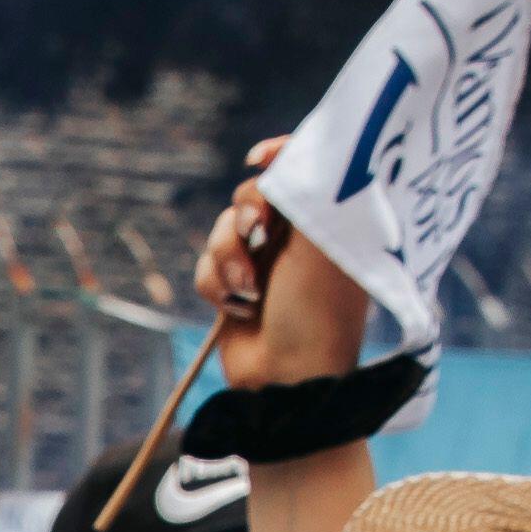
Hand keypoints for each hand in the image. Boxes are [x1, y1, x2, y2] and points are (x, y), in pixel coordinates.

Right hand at [193, 137, 373, 391]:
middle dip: (244, 217)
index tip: (258, 160)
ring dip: (228, 259)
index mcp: (325, 221)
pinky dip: (217, 287)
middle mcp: (296, 238)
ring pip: (220, 231)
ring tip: (249, 292)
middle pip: (248, 196)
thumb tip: (277, 158)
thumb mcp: (318, 241)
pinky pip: (205, 266)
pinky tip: (240, 311)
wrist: (288, 375)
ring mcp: (263, 264)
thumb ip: (301, 192)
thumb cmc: (316, 310)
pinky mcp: (234, 289)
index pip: (298, 169)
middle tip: (259, 237)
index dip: (277, 155)